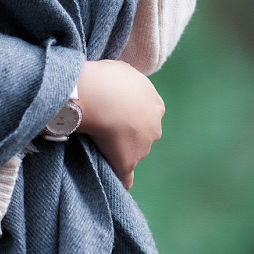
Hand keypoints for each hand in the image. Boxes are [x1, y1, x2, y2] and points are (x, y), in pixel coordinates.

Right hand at [75, 59, 164, 188]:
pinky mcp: (128, 162)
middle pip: (142, 134)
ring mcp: (143, 147)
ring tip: (97, 145)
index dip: (129, 114)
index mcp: (155, 105)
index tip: (113, 113)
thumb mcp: (123, 70)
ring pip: (133, 152)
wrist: (99, 97)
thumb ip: (127, 80)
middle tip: (105, 128)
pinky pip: (126, 176)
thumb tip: (121, 81)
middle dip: (128, 133)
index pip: (145, 115)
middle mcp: (154, 127)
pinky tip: (114, 182)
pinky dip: (121, 178)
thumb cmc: (107, 79)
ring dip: (120, 151)